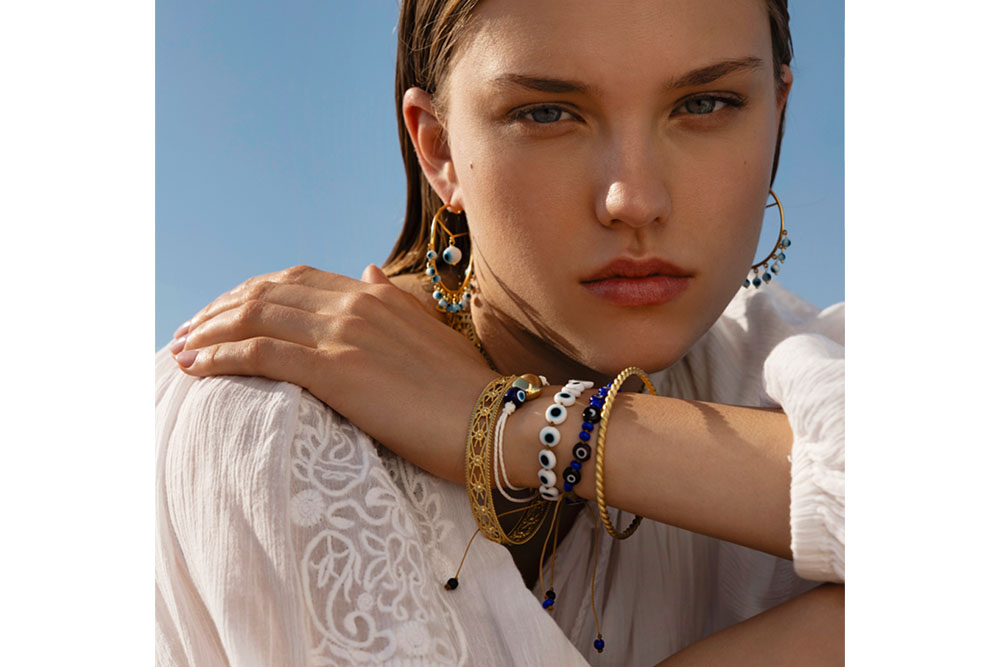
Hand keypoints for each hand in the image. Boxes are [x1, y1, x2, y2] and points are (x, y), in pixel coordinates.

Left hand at [171, 264, 497, 483]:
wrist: (492, 420)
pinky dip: (221, 357)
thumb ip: (392, 299)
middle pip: (265, 294)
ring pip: (255, 318)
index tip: (221, 312)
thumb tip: (368, 270)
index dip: (248, 293)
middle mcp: (355, 303)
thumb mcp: (426, 330)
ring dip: (208, 332)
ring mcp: (345, 335)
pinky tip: (194, 367)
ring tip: (178, 350)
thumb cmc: (463, 388)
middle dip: (217, 310)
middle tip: (186, 331)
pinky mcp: (338, 371)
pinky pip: (263, 354)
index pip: (293, 280)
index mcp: (373, 295)